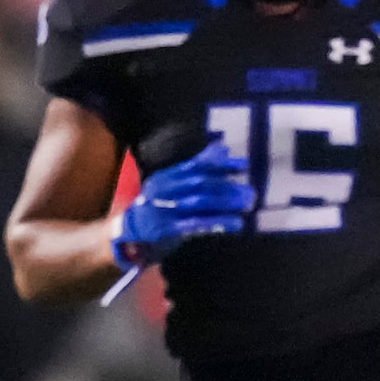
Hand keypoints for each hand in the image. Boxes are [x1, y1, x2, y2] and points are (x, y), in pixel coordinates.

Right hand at [113, 139, 253, 265]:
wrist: (129, 232)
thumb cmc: (159, 205)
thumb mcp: (174, 183)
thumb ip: (197, 166)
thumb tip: (223, 148)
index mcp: (168, 175)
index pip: (197, 165)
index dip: (222, 165)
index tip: (244, 166)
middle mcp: (165, 188)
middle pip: (200, 183)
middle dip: (227, 187)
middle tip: (250, 192)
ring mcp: (164, 208)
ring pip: (199, 202)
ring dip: (226, 203)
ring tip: (247, 205)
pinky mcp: (167, 229)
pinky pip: (196, 224)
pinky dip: (218, 222)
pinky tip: (236, 223)